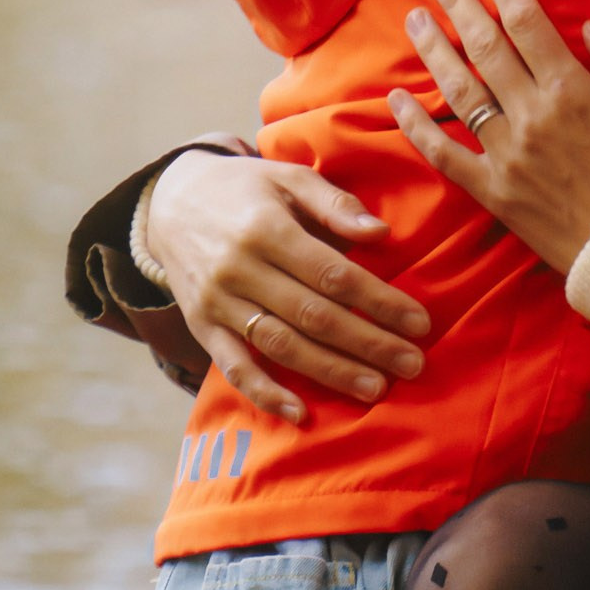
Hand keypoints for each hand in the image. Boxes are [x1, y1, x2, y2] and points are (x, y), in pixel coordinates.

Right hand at [145, 150, 430, 423]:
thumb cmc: (245, 190)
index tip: (419, 323)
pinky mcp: (201, 327)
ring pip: (280, 345)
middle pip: (313, 315)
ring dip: (330, 371)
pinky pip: (233, 367)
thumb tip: (381, 233)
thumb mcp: (288, 177)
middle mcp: (239, 269)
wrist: (169, 203)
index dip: (378, 301)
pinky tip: (300, 412)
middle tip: (412, 364)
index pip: (333, 274)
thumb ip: (334, 204)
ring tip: (375, 388)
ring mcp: (217, 302)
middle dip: (368, 343)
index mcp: (266, 228)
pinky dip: (264, 393)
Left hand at [393, 0, 589, 277]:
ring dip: (433, 50)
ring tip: (415, 19)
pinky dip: (417, 127)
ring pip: (458, 91)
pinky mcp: (493, 192)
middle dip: (459, 3)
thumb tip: (589, 29)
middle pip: (485, 46)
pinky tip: (397, 100)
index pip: (527, 22)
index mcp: (572, 91)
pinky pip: (445, 155)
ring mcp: (506, 154)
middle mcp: (531, 116)